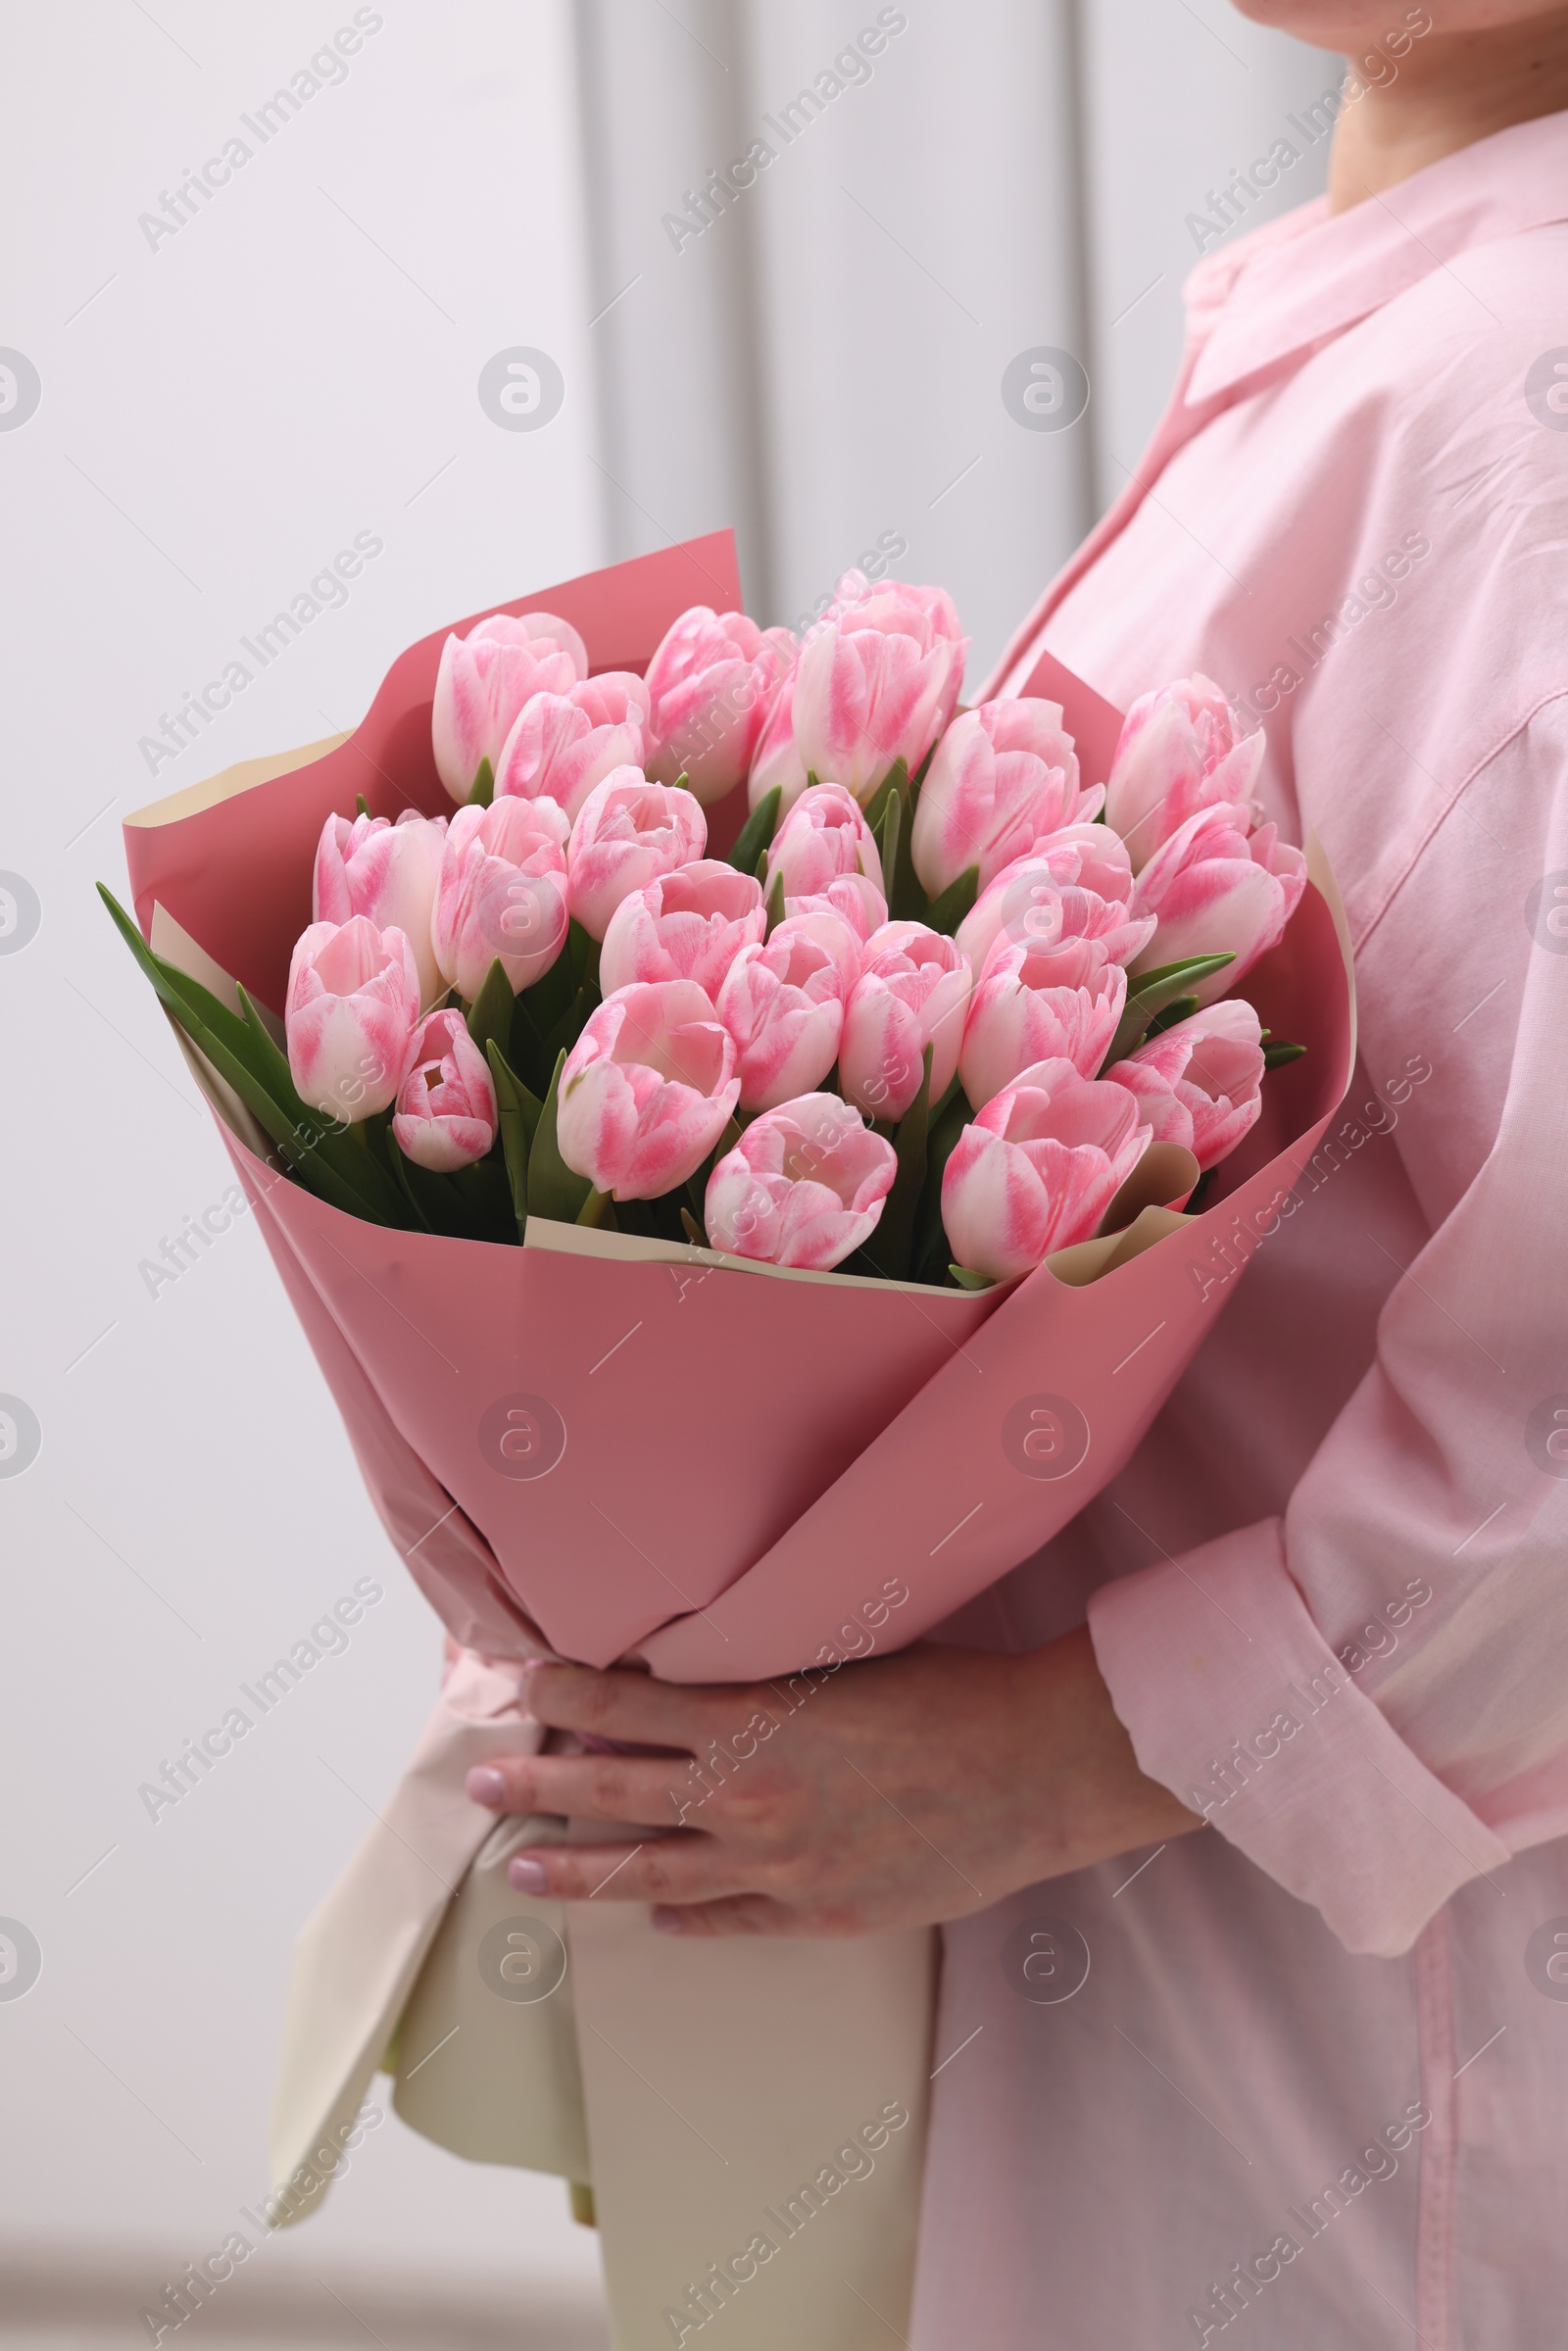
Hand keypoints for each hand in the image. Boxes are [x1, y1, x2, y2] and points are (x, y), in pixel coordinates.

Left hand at [464, 1628, 1201, 1936]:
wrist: (1033, 1770)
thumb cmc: (950, 1692)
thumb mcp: (843, 1655)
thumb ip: (765, 1673)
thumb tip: (698, 1673)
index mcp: (750, 1720)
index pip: (625, 1704)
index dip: (565, 1696)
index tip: (523, 1686)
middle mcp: (747, 1797)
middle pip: (613, 1792)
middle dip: (536, 1787)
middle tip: (478, 1784)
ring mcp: (779, 1866)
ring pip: (651, 1872)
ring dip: (579, 1872)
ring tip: (521, 1873)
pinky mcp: (820, 1914)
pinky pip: (730, 1919)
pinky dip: (688, 1917)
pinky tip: (658, 1919)